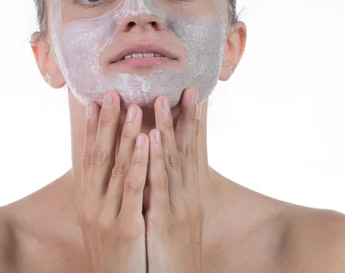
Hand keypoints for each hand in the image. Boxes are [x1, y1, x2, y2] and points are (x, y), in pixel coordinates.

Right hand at [77, 90, 148, 272]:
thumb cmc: (117, 253)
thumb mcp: (105, 220)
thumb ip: (107, 193)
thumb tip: (113, 166)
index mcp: (87, 201)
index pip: (89, 157)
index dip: (93, 129)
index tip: (96, 102)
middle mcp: (92, 204)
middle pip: (100, 155)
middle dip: (107, 123)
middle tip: (113, 92)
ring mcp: (106, 216)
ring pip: (117, 167)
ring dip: (126, 135)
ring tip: (134, 107)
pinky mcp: (125, 228)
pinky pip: (133, 189)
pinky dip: (140, 162)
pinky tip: (147, 141)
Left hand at [144, 87, 203, 272]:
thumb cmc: (171, 256)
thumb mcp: (173, 221)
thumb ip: (167, 195)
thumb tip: (159, 171)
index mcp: (188, 197)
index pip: (190, 153)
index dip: (191, 124)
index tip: (192, 97)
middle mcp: (187, 198)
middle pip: (186, 152)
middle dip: (185, 118)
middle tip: (186, 88)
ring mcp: (178, 208)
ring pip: (172, 161)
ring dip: (167, 129)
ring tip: (163, 101)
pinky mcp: (165, 221)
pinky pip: (158, 185)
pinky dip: (156, 159)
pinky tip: (152, 138)